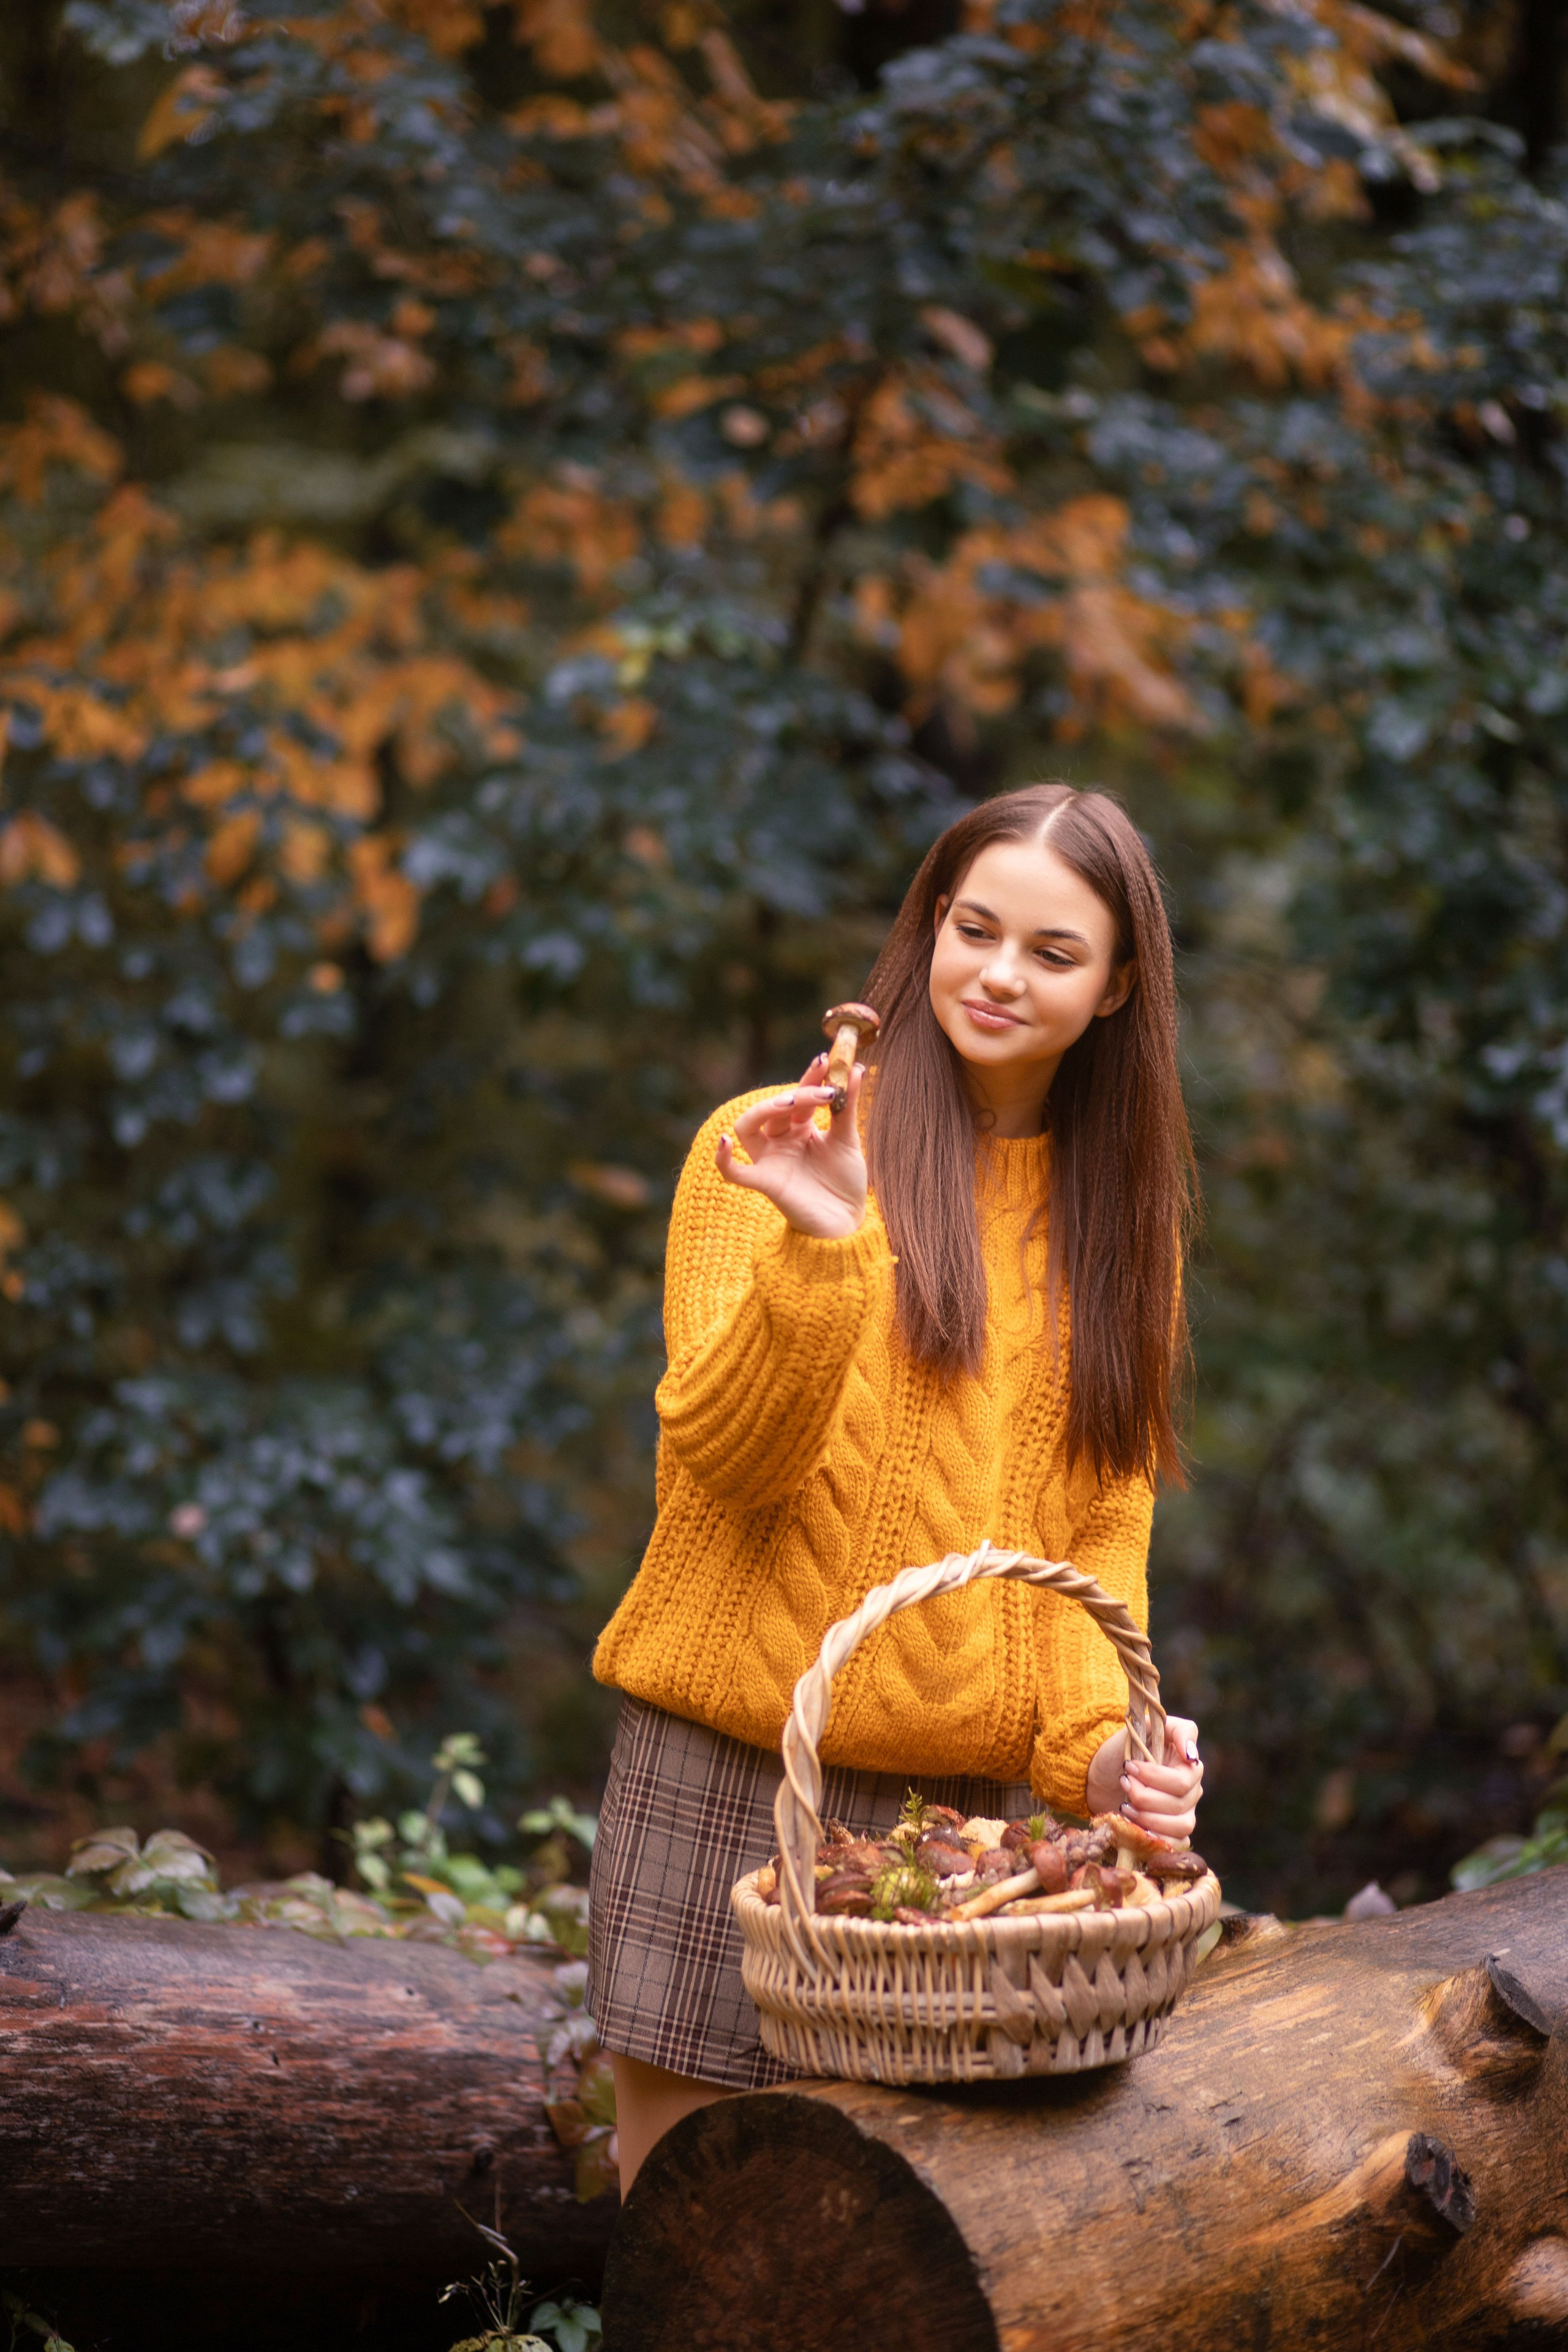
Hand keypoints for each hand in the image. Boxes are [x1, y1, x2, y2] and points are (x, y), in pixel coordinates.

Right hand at [714, 1054, 867, 1238]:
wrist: (848, 1221)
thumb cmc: (844, 1181)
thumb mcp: (848, 1140)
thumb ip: (847, 1106)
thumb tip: (857, 1068)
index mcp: (800, 1127)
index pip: (799, 1095)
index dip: (809, 1077)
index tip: (827, 1061)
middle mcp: (781, 1140)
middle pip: (776, 1108)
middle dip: (798, 1093)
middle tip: (823, 1089)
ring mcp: (770, 1160)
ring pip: (747, 1127)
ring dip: (765, 1110)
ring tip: (792, 1102)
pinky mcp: (764, 1182)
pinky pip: (734, 1172)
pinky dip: (723, 1159)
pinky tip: (723, 1142)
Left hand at [1084, 1714, 1202, 1842]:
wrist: (1103, 1773)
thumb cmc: (1125, 1747)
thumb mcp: (1146, 1727)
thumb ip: (1177, 1730)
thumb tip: (1191, 1755)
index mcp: (1189, 1767)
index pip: (1182, 1782)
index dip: (1153, 1778)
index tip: (1128, 1767)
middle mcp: (1191, 1792)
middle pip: (1179, 1806)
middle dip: (1144, 1796)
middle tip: (1124, 1783)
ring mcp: (1183, 1814)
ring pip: (1180, 1827)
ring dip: (1148, 1818)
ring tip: (1125, 1806)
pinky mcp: (1170, 1833)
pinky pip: (1176, 1844)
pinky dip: (1156, 1838)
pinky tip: (1135, 1827)